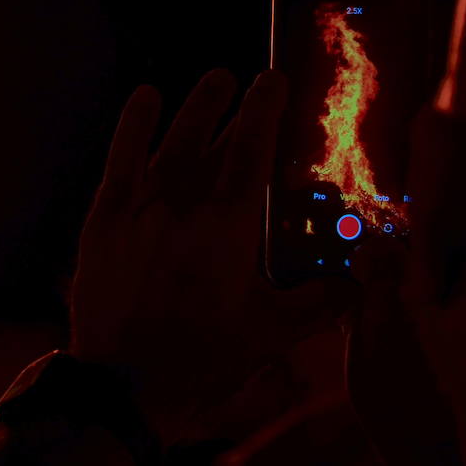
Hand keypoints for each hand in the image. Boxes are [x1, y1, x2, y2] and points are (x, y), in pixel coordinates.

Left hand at [71, 69, 344, 444]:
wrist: (125, 385)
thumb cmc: (203, 359)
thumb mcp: (271, 333)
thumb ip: (321, 302)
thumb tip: (361, 282)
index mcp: (229, 226)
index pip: (253, 150)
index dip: (265, 110)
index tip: (275, 81)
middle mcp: (184, 204)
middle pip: (214, 140)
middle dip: (234, 107)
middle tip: (249, 82)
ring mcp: (139, 208)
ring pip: (172, 141)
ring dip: (194, 108)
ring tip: (213, 81)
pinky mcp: (104, 218)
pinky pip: (120, 157)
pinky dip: (133, 124)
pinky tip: (145, 96)